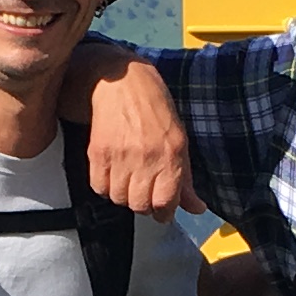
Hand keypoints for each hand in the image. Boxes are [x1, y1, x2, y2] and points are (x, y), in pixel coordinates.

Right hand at [70, 42, 199, 215]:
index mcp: (171, 154)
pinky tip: (113, 174)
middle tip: (145, 194)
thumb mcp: (179, 141)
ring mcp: (120, 155)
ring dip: (123, 196)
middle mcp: (146, 157)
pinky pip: (98, 187)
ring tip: (128, 181)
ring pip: (118, 198)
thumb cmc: (155, 110)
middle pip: (140, 205)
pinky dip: (105, 187)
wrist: (122, 83)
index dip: (164, 212)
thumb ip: (186, 178)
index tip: (162, 209)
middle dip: (143, 205)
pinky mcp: (98, 152)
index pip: (166, 202)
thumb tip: (197, 208)